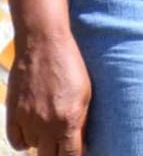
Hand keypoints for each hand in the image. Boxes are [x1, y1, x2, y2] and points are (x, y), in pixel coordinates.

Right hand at [6, 32, 90, 154]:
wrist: (43, 42)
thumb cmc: (69, 64)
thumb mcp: (85, 92)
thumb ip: (82, 121)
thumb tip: (81, 144)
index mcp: (69, 120)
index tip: (73, 154)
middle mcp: (47, 125)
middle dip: (56, 153)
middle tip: (59, 142)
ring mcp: (28, 121)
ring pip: (33, 148)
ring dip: (41, 141)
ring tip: (47, 123)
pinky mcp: (13, 114)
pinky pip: (17, 142)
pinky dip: (23, 139)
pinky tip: (31, 128)